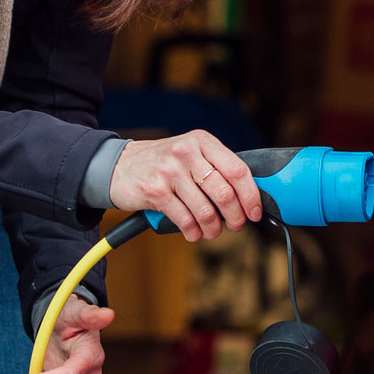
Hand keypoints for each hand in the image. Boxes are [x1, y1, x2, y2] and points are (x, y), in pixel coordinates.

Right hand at [108, 129, 262, 241]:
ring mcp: (169, 171)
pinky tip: (193, 232)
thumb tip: (248, 196)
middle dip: (235, 217)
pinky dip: (193, 232)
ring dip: (213, 229)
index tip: (255, 212)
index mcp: (202, 141)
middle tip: (235, 225)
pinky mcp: (155, 190)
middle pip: (224, 193)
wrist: (118, 166)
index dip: (251, 196)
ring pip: (206, 210)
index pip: (237, 170)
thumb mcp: (190, 154)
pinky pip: (185, 220)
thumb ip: (215, 167)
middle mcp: (186, 152)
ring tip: (212, 231)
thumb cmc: (162, 163)